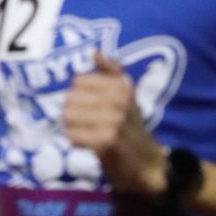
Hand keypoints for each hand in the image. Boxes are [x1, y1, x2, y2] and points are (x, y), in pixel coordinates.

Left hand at [63, 52, 165, 194]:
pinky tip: (91, 145)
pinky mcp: (106, 140)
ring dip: (74, 128)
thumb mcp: (126, 96)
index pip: (78, 81)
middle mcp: (120, 100)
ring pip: (68, 116)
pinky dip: (77, 142)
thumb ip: (111, 72)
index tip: (95, 109)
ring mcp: (114, 120)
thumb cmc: (132, 128)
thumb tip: (95, 52)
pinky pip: (72, 135)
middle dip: (75, 113)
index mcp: (123, 86)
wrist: (147, 164)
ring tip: (90, 134)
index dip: (82, 96)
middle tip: (91, 125)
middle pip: (70, 98)